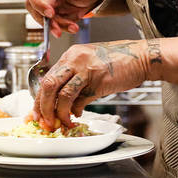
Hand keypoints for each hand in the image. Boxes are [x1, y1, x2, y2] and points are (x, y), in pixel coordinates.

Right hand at [24, 0, 105, 37]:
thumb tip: (47, 2)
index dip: (38, 1)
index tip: (50, 12)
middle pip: (32, 4)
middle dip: (45, 18)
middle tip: (58, 27)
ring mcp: (43, 1)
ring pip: (40, 16)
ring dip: (55, 25)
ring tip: (72, 27)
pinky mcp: (48, 13)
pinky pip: (50, 23)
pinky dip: (61, 27)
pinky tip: (72, 27)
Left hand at [33, 39, 153, 128]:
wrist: (141, 57)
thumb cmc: (118, 62)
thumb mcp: (90, 66)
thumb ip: (74, 81)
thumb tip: (62, 105)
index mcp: (70, 55)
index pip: (46, 78)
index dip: (38, 98)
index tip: (36, 112)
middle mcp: (74, 59)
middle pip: (48, 85)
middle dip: (43, 107)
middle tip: (45, 121)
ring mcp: (86, 69)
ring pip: (62, 94)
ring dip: (59, 113)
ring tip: (63, 122)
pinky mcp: (98, 80)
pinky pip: (80, 99)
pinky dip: (76, 110)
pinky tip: (78, 114)